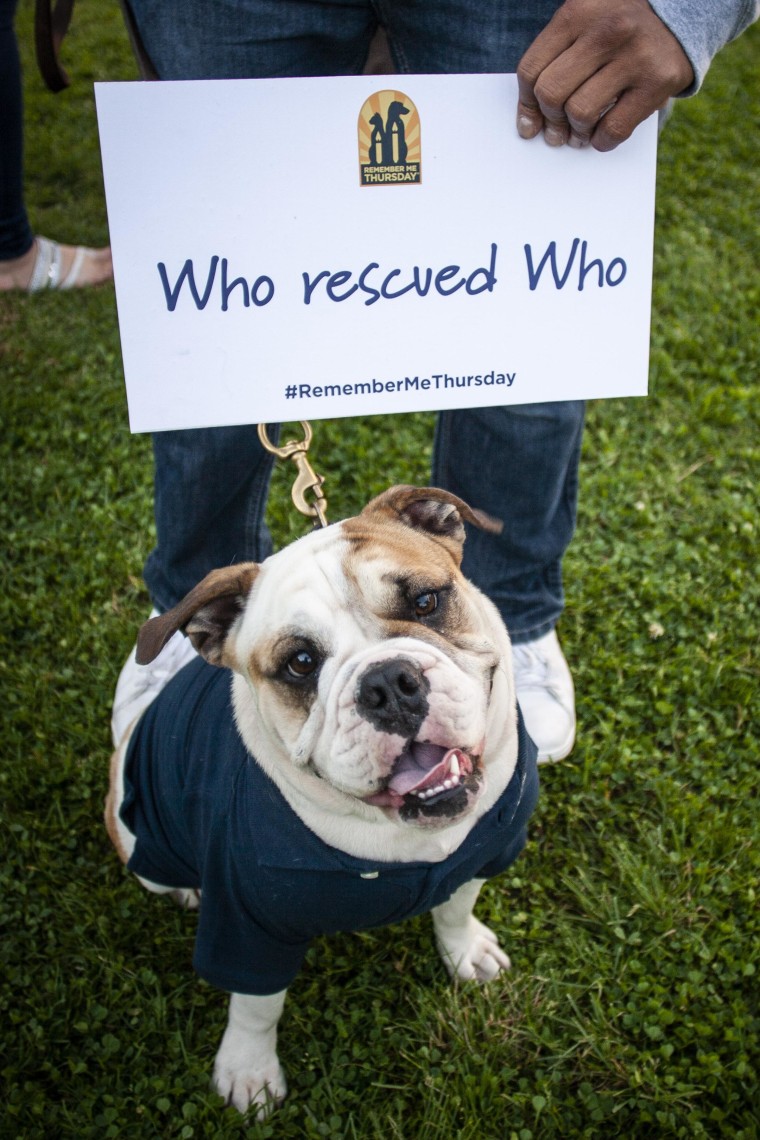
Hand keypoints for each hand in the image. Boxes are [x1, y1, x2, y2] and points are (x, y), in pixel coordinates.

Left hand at [515, 0, 693, 150]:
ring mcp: (634, 55)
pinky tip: (600, 136)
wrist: (682, 11)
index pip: (531, 69)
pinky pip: (614, 129)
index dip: (526, 104)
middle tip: (556, 132)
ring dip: (575, 133)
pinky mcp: (658, 81)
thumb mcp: (584, 23)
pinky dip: (601, 141)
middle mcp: (606, 31)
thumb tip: (530, 118)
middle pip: (551, 94)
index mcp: (578, 12)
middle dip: (550, 120)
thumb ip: (556, 57)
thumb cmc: (618, 26)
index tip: (530, 122)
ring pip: (579, 113)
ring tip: (578, 133)